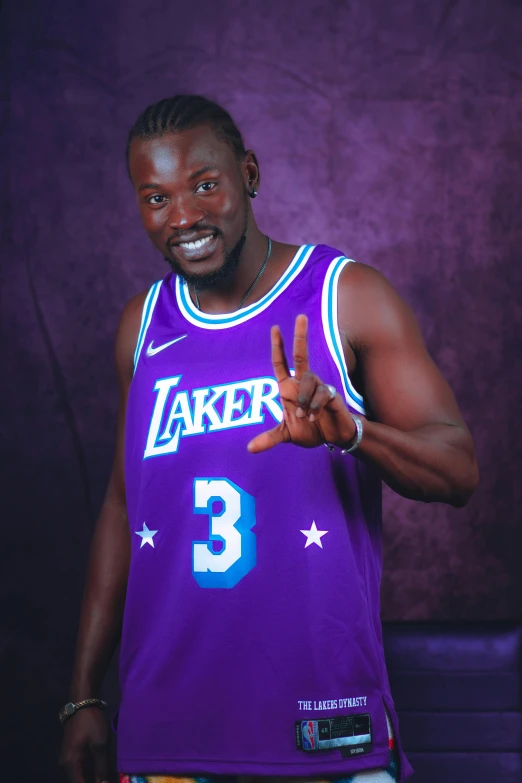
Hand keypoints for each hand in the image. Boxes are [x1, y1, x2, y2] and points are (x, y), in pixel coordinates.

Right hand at [59, 707, 112, 782]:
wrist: (82, 703)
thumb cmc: (91, 722)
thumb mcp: (100, 745)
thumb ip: (102, 768)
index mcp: (70, 764)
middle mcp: (64, 765)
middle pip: (78, 782)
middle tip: (108, 780)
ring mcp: (66, 760)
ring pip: (79, 777)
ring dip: (92, 779)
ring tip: (106, 778)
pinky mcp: (70, 754)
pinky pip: (79, 770)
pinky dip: (89, 774)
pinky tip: (100, 773)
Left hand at [247, 314, 356, 452]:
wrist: (334, 438)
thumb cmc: (311, 430)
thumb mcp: (287, 434)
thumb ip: (269, 439)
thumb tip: (250, 449)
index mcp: (289, 388)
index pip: (281, 363)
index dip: (278, 347)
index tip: (275, 329)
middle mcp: (303, 383)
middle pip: (302, 355)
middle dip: (300, 336)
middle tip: (300, 317)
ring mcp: (318, 387)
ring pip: (309, 382)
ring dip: (304, 401)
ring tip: (306, 417)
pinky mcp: (331, 394)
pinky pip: (321, 395)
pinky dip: (315, 407)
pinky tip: (315, 417)